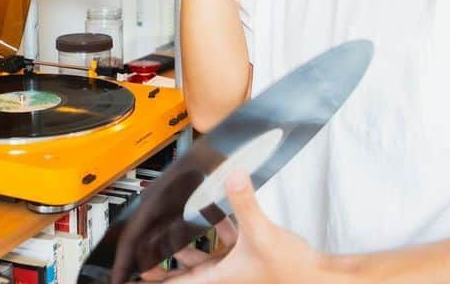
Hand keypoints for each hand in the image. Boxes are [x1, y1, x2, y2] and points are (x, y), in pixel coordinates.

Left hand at [140, 170, 332, 282]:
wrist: (317, 276)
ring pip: (200, 255)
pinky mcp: (247, 255)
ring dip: (186, 241)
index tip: (132, 276)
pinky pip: (221, 242)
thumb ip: (244, 203)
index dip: (152, 278)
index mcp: (218, 277)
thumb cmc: (291, 270)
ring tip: (169, 225)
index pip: (176, 282)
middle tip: (142, 249)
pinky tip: (212, 210)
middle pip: (181, 269)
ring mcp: (234, 266)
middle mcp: (222, 274)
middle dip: (161, 259)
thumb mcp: (261, 234)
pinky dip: (213, 229)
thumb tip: (231, 176)